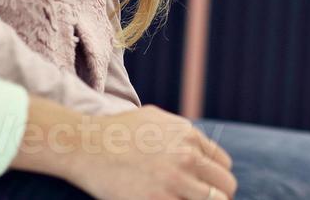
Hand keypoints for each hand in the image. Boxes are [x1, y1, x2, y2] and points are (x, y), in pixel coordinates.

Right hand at [69, 106, 236, 199]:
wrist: (85, 144)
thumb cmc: (115, 131)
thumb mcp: (154, 118)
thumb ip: (180, 132)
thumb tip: (196, 145)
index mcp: (189, 136)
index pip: (223, 165)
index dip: (215, 180)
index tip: (204, 188)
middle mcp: (187, 157)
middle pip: (225, 187)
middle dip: (217, 197)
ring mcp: (174, 180)